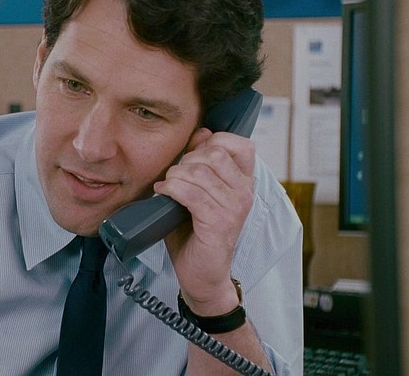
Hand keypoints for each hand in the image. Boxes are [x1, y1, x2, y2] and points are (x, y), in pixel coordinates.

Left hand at [156, 128, 254, 314]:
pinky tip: (163, 194)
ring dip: (174, 176)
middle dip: (186, 160)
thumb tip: (201, 133)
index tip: (192, 157)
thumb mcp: (198, 191)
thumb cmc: (195, 233)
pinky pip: (191, 194)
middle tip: (174, 177)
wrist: (201, 275)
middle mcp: (244, 192)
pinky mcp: (219, 223)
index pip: (240, 144)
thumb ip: (199, 164)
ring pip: (198, 172)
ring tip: (167, 187)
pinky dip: (171, 189)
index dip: (212, 142)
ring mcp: (234, 208)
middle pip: (214, 153)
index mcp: (243, 182)